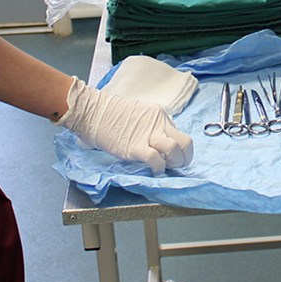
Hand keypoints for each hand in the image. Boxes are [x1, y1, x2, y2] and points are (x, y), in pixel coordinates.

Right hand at [54, 77, 193, 172]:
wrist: (94, 111)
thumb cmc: (112, 114)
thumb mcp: (139, 114)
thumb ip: (152, 126)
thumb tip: (158, 143)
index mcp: (160, 115)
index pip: (181, 134)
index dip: (181, 150)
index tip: (172, 158)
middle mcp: (159, 123)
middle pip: (186, 143)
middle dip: (184, 159)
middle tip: (172, 165)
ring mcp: (148, 134)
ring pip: (174, 151)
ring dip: (173, 164)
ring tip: (163, 167)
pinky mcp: (136, 147)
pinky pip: (156, 160)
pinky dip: (158, 168)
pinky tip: (153, 170)